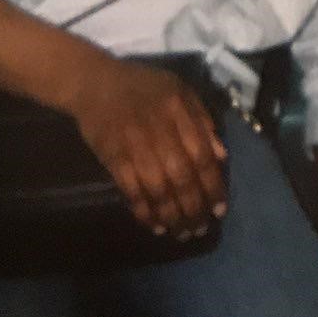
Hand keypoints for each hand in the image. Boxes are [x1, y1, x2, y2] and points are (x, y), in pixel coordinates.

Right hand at [65, 51, 227, 239]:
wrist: (95, 83)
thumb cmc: (142, 85)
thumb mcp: (179, 90)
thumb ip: (201, 119)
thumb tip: (221, 156)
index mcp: (179, 111)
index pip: (202, 155)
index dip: (213, 186)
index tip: (219, 209)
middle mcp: (160, 129)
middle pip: (182, 177)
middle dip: (194, 208)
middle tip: (200, 229)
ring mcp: (135, 146)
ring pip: (158, 189)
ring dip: (172, 216)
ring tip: (182, 233)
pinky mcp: (113, 158)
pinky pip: (132, 191)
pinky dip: (145, 212)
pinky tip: (156, 226)